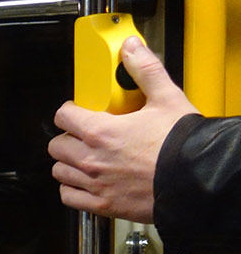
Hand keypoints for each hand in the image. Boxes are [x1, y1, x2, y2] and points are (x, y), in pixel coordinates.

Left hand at [49, 36, 199, 223]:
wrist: (198, 179)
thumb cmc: (182, 144)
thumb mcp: (167, 98)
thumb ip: (145, 70)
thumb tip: (132, 49)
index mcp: (101, 132)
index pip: (62, 116)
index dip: (70, 111)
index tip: (79, 111)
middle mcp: (91, 160)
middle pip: (56, 145)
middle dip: (68, 138)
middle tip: (84, 135)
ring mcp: (94, 184)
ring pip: (59, 171)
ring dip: (69, 163)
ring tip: (87, 157)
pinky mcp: (101, 205)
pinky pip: (68, 196)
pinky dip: (72, 189)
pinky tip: (87, 181)